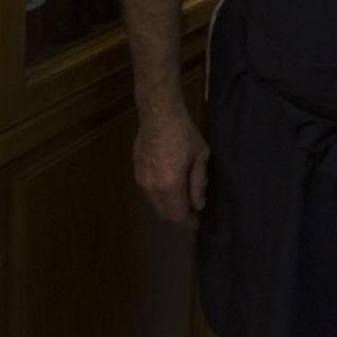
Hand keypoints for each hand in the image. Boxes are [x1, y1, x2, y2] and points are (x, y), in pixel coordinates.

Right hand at [133, 106, 209, 227]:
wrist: (159, 114)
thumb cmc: (184, 133)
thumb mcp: (200, 157)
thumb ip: (198, 183)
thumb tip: (198, 204)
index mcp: (170, 185)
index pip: (177, 215)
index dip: (188, 222)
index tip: (196, 222)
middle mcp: (152, 187)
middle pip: (163, 213)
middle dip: (178, 215)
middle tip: (191, 208)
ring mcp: (141, 179)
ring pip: (154, 203)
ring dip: (167, 205)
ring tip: (181, 195)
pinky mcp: (136, 170)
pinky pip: (148, 191)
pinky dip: (158, 194)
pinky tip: (168, 183)